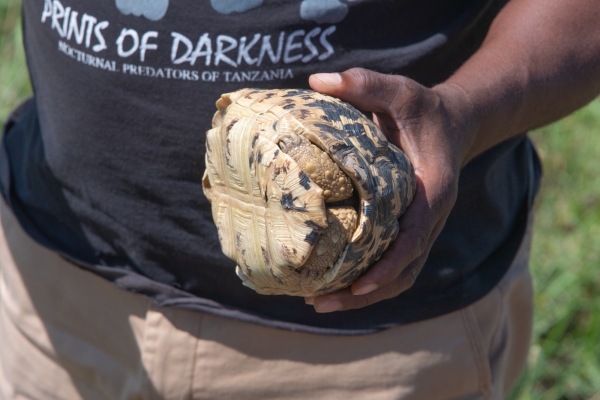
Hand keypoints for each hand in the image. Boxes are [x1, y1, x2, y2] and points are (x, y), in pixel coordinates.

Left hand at [305, 68, 476, 312]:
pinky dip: (367, 279)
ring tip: (319, 303)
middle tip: (320, 303)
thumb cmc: (424, 110)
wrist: (454, 124)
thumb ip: (365, 83)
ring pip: (399, 275)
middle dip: (365, 293)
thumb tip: (317, 79)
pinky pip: (392, 264)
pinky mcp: (410, 230)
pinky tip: (334, 283)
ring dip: (363, 295)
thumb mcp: (401, 91)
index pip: (413, 238)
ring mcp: (422, 228)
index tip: (359, 285)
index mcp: (434, 192)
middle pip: (403, 269)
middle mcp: (431, 218)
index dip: (389, 265)